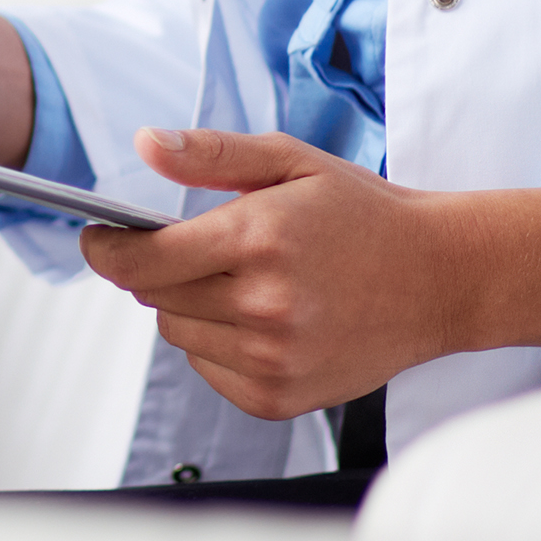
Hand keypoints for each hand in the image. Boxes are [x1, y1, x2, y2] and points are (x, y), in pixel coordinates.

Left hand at [77, 126, 540, 419]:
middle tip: (196, 251)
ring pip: (178, 335)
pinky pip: (209, 370)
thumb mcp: (291, 162)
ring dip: (189, 308)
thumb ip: (212, 154)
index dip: (106, 249)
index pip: (143, 260)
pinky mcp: (281, 396)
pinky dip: (217, 346)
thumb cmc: (366, 216)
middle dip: (158, 271)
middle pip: (155, 298)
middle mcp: (264, 304)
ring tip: (242, 283)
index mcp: (259, 238)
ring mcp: (274, 357)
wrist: (442, 278)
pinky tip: (260, 320)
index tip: (98, 238)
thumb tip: (146, 144)